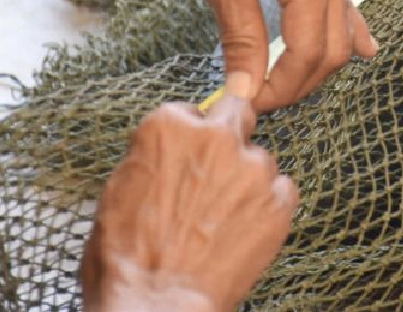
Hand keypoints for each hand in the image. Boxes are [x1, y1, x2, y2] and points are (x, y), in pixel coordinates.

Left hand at [51, 0, 377, 112]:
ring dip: (315, 61)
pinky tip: (361, 50)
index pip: (313, 49)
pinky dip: (342, 30)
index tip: (250, 105)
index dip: (283, 87)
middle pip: (335, 45)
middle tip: (259, 101)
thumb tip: (245, 92)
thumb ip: (241, 39)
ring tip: (282, 86)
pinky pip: (338, 1)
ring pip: (339, 26)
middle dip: (301, 81)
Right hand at [81, 97, 297, 311]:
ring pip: (261, 158)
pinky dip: (271, 204)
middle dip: (232, 132)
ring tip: (225, 218)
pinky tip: (247, 228)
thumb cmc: (126, 257)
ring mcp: (252, 167)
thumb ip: (155, 157)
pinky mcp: (278, 199)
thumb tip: (170, 155)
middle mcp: (217, 137)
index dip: (191, 135)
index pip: (191, 110)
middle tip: (222, 165)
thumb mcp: (119, 190)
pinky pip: (283, 189)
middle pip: (238, 113)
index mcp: (169, 128)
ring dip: (249, 179)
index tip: (188, 155)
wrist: (156, 304)